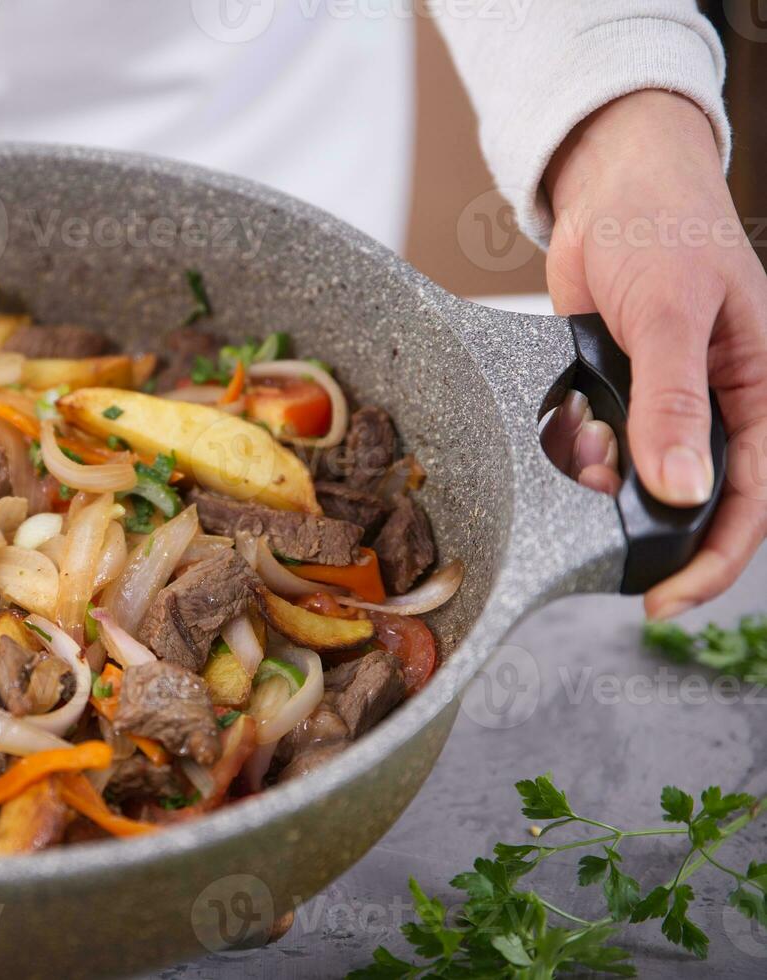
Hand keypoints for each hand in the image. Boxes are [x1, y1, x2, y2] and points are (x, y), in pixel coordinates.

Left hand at [543, 90, 766, 618]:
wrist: (608, 183)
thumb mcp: (674, 313)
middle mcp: (710, 405)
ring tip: (583, 444)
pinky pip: (592, 441)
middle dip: (643, 524)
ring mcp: (657, 400)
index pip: (751, 498)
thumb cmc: (664, 228)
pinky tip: (567, 420)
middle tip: (600, 545)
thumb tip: (684, 488)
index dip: (715, 557)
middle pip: (689, 499)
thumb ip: (675, 402)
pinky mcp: (610, 389)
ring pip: (633, 476)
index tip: (669, 596)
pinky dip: (575, 443)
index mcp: (755, 390)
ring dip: (601, 478)